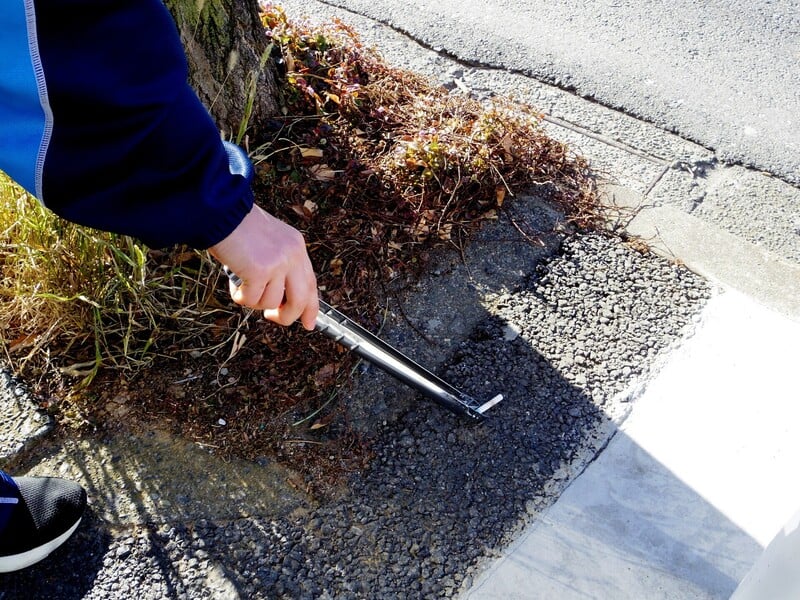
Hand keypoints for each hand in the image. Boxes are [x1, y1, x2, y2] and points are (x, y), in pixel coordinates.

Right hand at [209, 205, 318, 329]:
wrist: (220, 211)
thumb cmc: (237, 226)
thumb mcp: (269, 243)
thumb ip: (278, 265)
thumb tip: (278, 299)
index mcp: (296, 247)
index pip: (311, 284)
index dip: (311, 307)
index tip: (309, 323)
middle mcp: (292, 255)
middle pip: (300, 300)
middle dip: (286, 316)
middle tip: (271, 317)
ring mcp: (278, 263)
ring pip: (272, 303)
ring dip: (254, 301)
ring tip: (242, 285)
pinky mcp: (260, 270)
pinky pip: (252, 300)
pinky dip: (239, 297)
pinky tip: (234, 283)